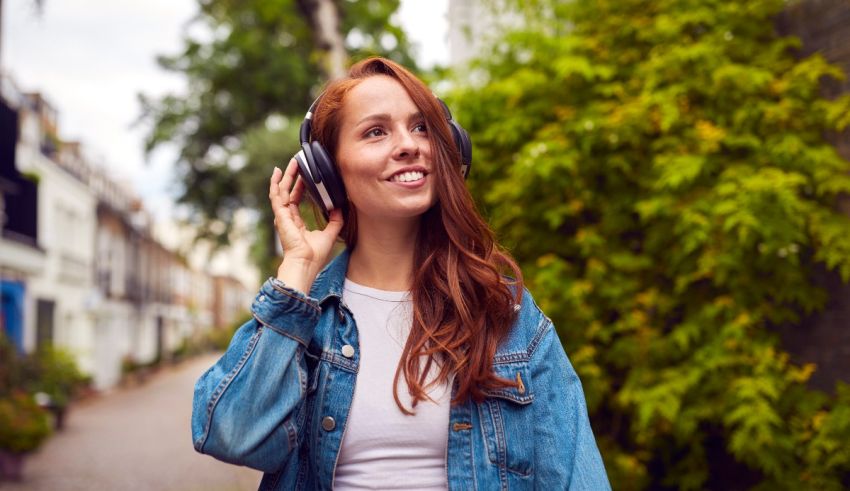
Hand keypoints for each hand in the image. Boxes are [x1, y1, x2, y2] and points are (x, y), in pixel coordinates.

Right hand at [269, 159, 343, 292]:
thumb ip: (335, 220)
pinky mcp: (280, 215)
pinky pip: (276, 195)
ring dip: (286, 176)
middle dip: (292, 177)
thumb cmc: (315, 255)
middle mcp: (287, 218)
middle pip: (288, 192)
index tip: (304, 176)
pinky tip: (277, 172)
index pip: (296, 201)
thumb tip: (339, 206)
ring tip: (292, 162)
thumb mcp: (330, 233)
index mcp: (296, 224)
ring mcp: (282, 216)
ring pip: (282, 190)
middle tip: (297, 163)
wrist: (305, 264)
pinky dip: (276, 183)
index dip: (299, 188)